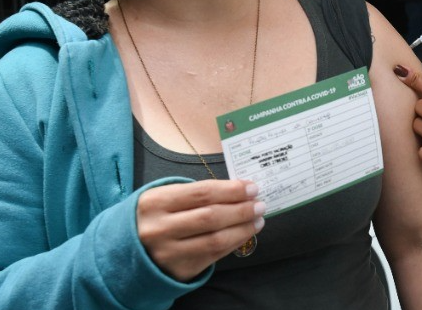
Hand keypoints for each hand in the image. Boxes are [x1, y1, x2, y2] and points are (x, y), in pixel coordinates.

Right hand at [136, 180, 263, 280]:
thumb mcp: (165, 197)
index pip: (202, 193)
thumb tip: (239, 189)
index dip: (231, 190)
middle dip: (241, 209)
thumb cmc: (155, 216)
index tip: (252, 187)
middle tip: (259, 203)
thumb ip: (197, 193)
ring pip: (215, 239)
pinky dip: (234, 242)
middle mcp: (159, 229)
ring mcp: (168, 253)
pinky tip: (245, 233)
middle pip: (211, 217)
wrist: (125, 250)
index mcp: (155, 203)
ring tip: (258, 218)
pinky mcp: (178, 270)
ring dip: (243, 228)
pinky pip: (214, 256)